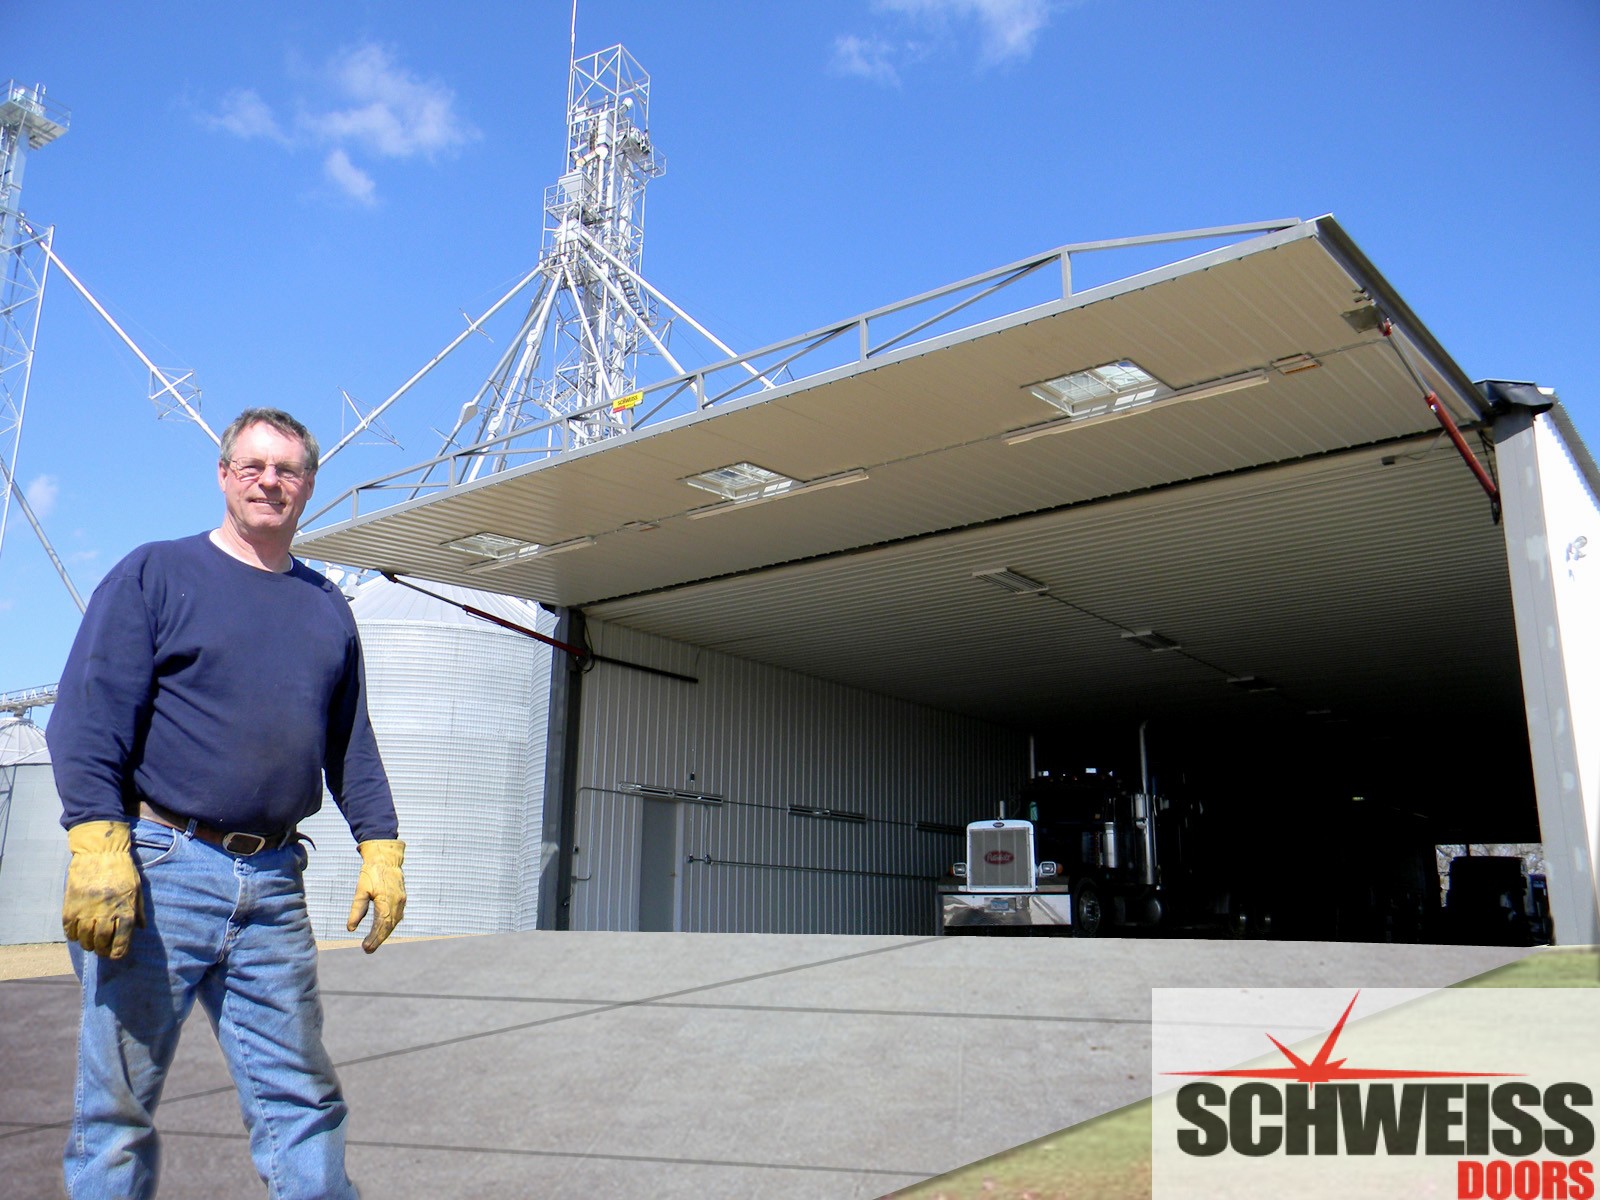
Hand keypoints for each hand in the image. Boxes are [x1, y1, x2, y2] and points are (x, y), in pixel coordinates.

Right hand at [63, 821, 143, 958]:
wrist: (100, 852)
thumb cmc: (122, 870)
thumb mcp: (137, 889)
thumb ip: (139, 910)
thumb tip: (140, 929)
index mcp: (126, 910)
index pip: (122, 941)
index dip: (118, 953)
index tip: (116, 955)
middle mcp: (106, 913)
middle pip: (102, 943)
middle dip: (102, 950)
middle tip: (102, 950)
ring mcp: (87, 910)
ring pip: (85, 939)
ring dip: (88, 944)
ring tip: (90, 943)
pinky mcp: (71, 905)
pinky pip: (69, 929)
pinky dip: (73, 935)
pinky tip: (77, 933)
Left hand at [347, 839, 405, 952]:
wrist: (386, 857)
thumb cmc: (371, 872)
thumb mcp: (361, 890)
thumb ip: (356, 910)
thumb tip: (350, 929)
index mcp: (386, 901)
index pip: (380, 925)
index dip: (373, 938)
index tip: (365, 947)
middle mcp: (397, 903)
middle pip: (388, 927)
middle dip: (378, 939)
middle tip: (367, 950)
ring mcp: (401, 901)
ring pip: (394, 923)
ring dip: (384, 934)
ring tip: (373, 943)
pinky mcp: (402, 898)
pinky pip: (397, 916)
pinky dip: (389, 925)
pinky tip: (383, 930)